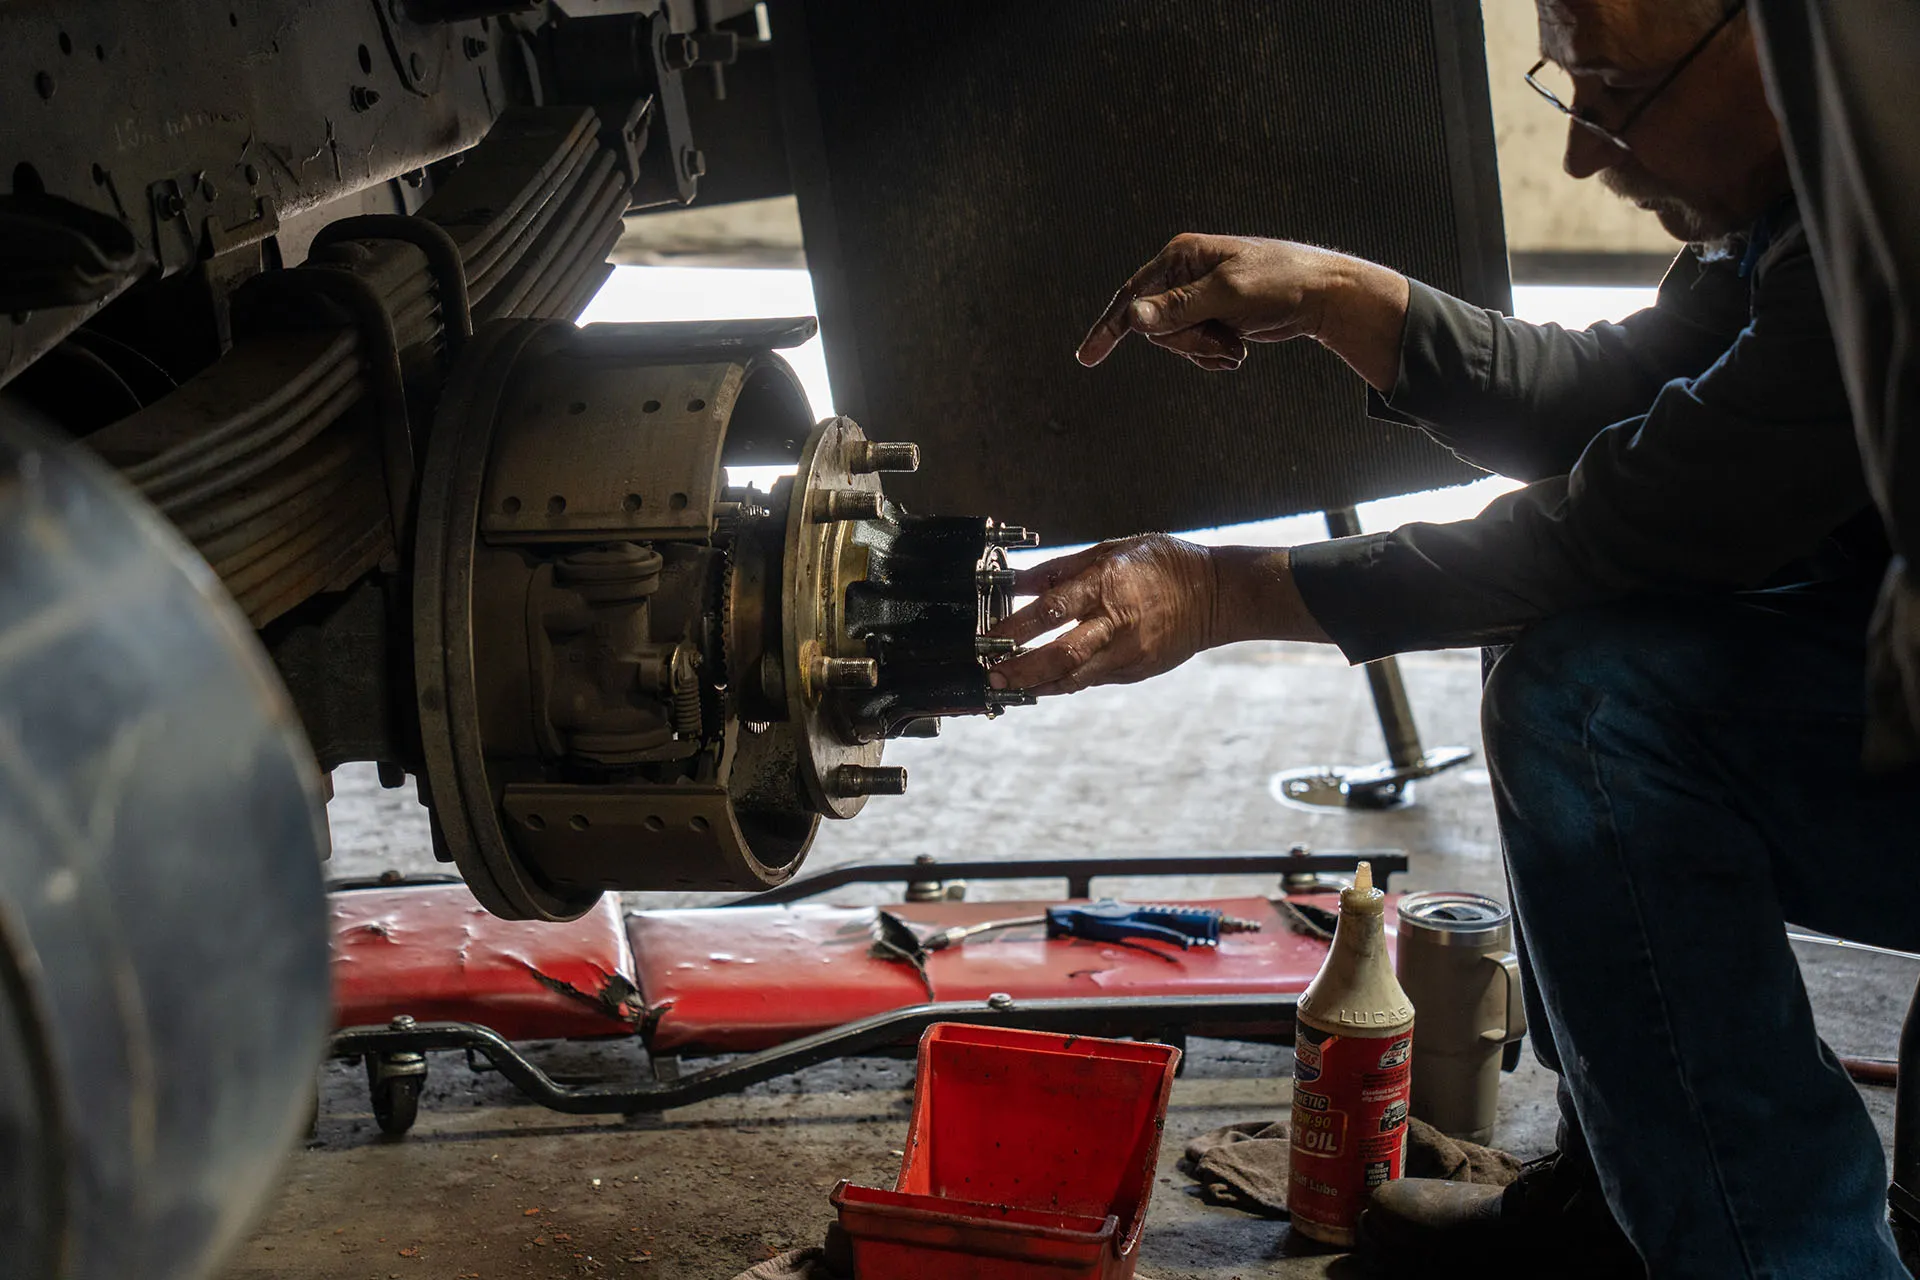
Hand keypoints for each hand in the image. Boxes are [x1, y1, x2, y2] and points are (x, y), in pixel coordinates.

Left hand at [985, 535, 1217, 696]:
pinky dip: (1064, 683)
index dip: (1016, 627)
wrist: (1216, 595)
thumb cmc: (1162, 564)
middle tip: (991, 676)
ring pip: (1075, 677)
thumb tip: (1018, 580)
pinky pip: (1092, 679)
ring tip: (1007, 687)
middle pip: (1061, 654)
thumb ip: (1061, 570)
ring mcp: (1128, 652)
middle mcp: (1116, 622)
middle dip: (1021, 669)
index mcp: (1107, 584)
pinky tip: (1041, 684)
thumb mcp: (1111, 550)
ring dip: (1037, 684)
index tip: (988, 638)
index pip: (1052, 610)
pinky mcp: (1136, 670)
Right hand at [1075, 234, 1409, 390]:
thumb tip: (1134, 319)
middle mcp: (1182, 274)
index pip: (1133, 295)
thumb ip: (1178, 308)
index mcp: (1180, 256)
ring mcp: (1196, 297)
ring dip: (1204, 351)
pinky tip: (1238, 351)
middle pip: (1155, 327)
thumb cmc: (1280, 282)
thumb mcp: (1228, 294)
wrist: (1322, 295)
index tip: (1087, 358)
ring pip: (1174, 342)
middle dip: (1187, 342)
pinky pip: (1193, 348)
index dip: (1108, 328)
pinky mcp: (1211, 316)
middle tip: (1224, 342)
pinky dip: (1213, 355)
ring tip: (1236, 346)